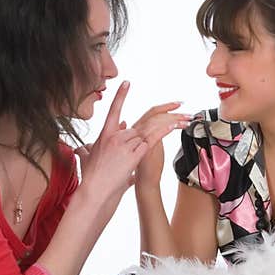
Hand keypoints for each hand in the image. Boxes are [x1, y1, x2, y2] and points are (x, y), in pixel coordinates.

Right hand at [73, 86, 189, 210]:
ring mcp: (124, 144)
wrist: (95, 191)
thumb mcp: (88, 160)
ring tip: (186, 119)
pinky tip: (176, 124)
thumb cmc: (92, 179)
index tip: (126, 83)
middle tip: (179, 103)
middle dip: (165, 113)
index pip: (114, 110)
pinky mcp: (133, 154)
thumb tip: (90, 144)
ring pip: (148, 130)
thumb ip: (89, 150)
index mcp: (105, 134)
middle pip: (142, 122)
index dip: (120, 96)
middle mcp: (115, 136)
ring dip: (171, 123)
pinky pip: (152, 139)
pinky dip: (165, 130)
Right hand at [131, 102, 192, 190]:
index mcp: (137, 129)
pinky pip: (155, 133)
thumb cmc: (150, 167)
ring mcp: (138, 139)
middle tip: (189, 115)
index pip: (151, 112)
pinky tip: (176, 126)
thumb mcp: (155, 145)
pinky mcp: (144, 148)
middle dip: (174, 112)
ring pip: (156, 121)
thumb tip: (169, 125)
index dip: (167, 106)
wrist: (145, 182)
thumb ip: (158, 134)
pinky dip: (166, 128)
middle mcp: (135, 131)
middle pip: (155, 114)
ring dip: (174, 120)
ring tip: (187, 122)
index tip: (180, 104)